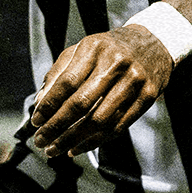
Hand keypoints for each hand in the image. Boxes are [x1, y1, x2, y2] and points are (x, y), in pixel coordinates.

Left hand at [28, 24, 172, 157]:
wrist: (155, 43)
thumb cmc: (111, 50)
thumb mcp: (83, 49)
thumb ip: (59, 72)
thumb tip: (40, 102)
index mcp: (95, 47)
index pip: (67, 82)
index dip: (49, 105)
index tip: (36, 122)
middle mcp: (117, 62)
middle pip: (82, 103)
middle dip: (57, 126)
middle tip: (41, 141)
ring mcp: (135, 79)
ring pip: (100, 119)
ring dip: (74, 139)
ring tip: (56, 149)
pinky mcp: (149, 95)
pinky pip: (118, 126)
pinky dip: (95, 142)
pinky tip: (78, 148)